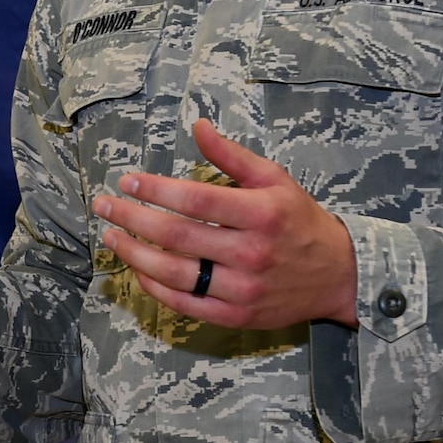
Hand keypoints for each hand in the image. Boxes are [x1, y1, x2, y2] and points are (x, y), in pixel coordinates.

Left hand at [95, 119, 357, 329]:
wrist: (339, 275)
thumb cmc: (299, 220)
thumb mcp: (274, 179)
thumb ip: (232, 155)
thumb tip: (197, 125)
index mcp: (261, 214)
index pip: (196, 200)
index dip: (156, 190)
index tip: (126, 180)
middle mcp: (251, 252)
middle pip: (177, 236)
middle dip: (132, 218)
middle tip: (103, 206)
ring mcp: (243, 289)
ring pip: (175, 273)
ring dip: (134, 254)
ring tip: (111, 237)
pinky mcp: (237, 316)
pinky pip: (185, 304)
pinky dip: (156, 288)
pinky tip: (138, 269)